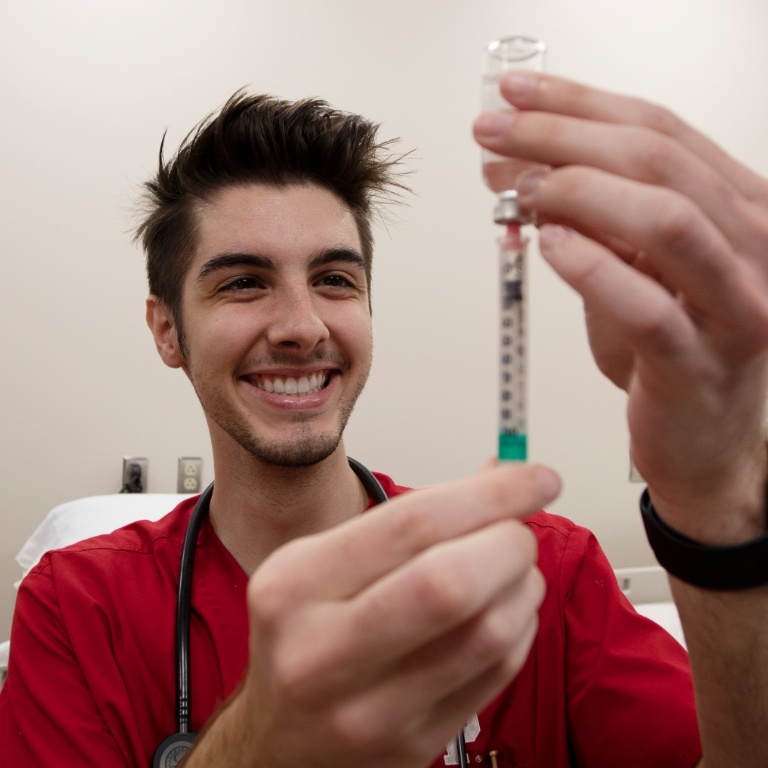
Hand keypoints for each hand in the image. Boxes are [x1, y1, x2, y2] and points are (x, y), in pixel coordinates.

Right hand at [224, 463, 558, 767]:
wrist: (276, 739)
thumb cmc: (306, 633)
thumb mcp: (324, 563)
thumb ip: (408, 521)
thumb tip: (502, 472)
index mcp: (294, 585)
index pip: (411, 525)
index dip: (489, 494)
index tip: (536, 476)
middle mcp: (321, 652)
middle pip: (452, 583)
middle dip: (510, 542)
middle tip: (519, 528)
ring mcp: (368, 711)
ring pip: (487, 633)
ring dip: (523, 586)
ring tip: (514, 570)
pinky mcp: (412, 745)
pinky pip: (496, 673)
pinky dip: (519, 627)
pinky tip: (506, 612)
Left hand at [473, 72, 767, 541]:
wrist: (699, 439)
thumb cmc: (666, 351)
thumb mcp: (630, 269)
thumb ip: (591, 219)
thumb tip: (520, 170)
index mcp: (738, 207)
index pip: (659, 130)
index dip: (580, 104)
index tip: (515, 95)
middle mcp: (752, 244)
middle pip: (658, 161)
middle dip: (564, 137)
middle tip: (495, 131)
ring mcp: (736, 304)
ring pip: (666, 219)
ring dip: (579, 191)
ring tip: (518, 188)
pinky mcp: (701, 361)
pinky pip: (647, 305)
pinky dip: (592, 267)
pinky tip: (547, 245)